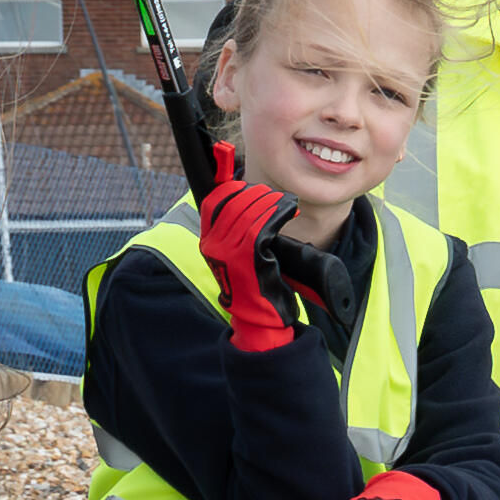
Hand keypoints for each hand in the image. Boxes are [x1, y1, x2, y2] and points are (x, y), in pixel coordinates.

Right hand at [195, 150, 325, 352]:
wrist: (260, 319)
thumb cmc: (256, 285)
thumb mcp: (242, 254)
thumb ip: (240, 230)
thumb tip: (250, 199)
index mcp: (209, 241)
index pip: (214, 201)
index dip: (230, 184)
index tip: (247, 180)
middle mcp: (214, 245)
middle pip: (233, 202)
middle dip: (256, 192)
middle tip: (274, 196)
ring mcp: (230, 252)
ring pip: (249, 211)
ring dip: (270, 200)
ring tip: (285, 201)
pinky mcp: (249, 259)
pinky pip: (263, 226)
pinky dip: (278, 212)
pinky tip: (290, 208)